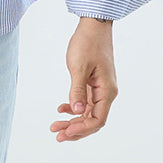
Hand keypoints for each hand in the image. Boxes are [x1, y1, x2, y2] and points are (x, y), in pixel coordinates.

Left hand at [50, 18, 117, 142]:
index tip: (65, 132)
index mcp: (107, 91)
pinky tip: (61, 109)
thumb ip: (77, 90)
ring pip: (87, 113)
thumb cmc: (87, 43)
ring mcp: (100, 90)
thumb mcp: (79, 67)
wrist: (93, 27)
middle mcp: (106, 93)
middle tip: (56, 135)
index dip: (82, 129)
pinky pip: (85, 103)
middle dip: (75, 130)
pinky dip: (73, 109)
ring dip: (72, 121)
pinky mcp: (93, 85)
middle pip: (92, 120)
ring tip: (55, 126)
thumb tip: (77, 112)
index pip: (98, 120)